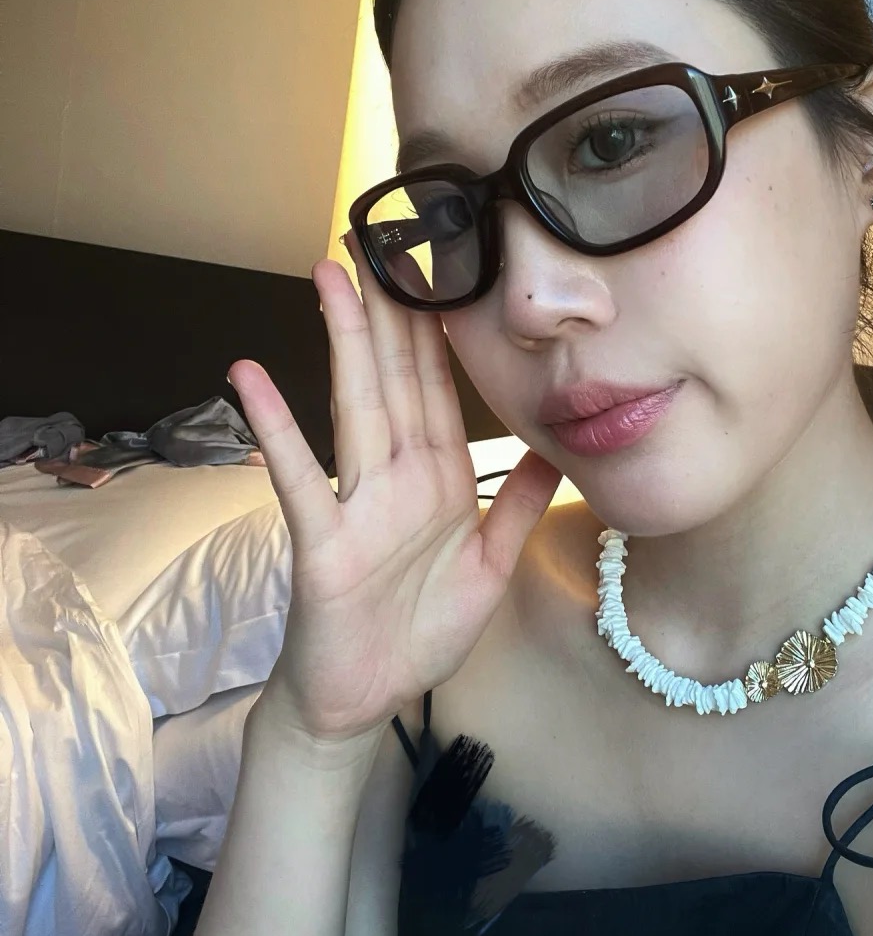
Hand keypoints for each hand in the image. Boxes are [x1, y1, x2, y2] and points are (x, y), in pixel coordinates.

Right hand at [226, 233, 561, 743]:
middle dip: (389, 307)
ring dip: (343, 342)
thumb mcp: (488, 568)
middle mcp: (397, 478)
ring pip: (355, 406)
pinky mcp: (323, 541)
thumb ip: (517, 507)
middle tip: (376, 233)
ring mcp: (356, 504)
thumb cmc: (418, 633)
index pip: (440, 387)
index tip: (439, 261)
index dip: (439, 326)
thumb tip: (557, 450)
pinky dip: (277, 430)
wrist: (362, 703)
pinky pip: (301, 477)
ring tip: (330, 276)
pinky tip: (252, 378)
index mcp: (440, 480)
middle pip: (394, 377)